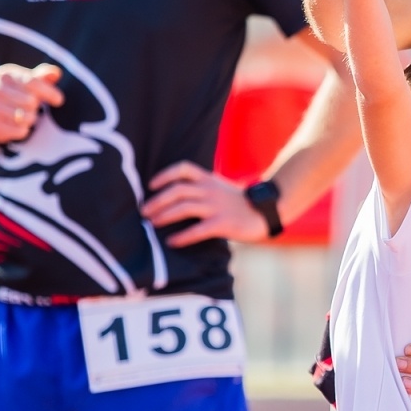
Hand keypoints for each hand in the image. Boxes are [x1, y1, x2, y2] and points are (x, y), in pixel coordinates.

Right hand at [0, 63, 63, 143]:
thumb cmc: (17, 93)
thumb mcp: (29, 80)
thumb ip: (44, 76)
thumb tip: (56, 72)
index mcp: (6, 75)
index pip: (32, 82)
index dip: (49, 92)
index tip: (59, 100)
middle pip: (30, 101)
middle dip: (36, 106)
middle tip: (31, 107)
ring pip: (26, 117)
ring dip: (31, 119)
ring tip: (24, 115)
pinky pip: (20, 131)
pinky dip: (24, 130)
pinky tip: (17, 125)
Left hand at [141, 162, 267, 247]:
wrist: (266, 211)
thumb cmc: (240, 203)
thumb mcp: (220, 188)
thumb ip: (202, 188)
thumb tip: (177, 197)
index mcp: (209, 179)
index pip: (183, 169)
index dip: (164, 175)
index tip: (151, 185)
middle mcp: (211, 190)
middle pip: (178, 190)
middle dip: (157, 201)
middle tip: (144, 212)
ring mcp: (217, 206)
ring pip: (184, 207)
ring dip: (165, 216)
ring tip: (152, 224)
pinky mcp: (223, 223)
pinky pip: (198, 230)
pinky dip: (182, 236)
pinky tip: (172, 241)